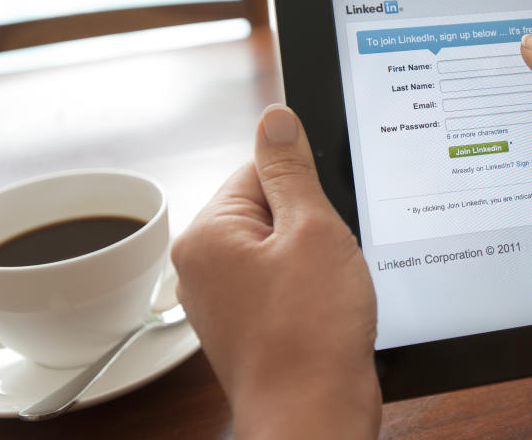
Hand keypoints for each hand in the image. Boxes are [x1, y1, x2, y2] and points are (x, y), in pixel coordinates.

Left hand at [171, 105, 379, 439]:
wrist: (316, 414)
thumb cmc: (311, 333)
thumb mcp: (312, 230)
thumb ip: (292, 169)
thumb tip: (276, 120)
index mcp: (208, 234)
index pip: (259, 169)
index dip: (306, 188)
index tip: (325, 215)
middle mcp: (204, 265)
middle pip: (271, 208)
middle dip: (311, 226)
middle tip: (327, 261)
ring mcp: (224, 298)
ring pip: (283, 248)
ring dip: (315, 259)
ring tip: (326, 290)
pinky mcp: (248, 322)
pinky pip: (284, 282)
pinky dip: (310, 288)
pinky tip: (325, 309)